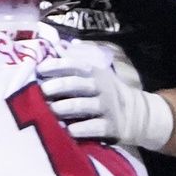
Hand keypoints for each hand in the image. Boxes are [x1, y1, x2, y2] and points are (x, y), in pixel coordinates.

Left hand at [38, 55, 174, 150]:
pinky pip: (93, 128)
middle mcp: (101, 88)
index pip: (74, 65)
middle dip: (58, 86)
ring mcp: (106, 108)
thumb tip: (56, 45)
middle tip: (41, 91)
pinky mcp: (110, 127)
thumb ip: (75, 62)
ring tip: (49, 111)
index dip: (57, 66)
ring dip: (64, 108)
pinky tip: (68, 131)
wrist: (136, 116)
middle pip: (77, 84)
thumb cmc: (105, 94)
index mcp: (95, 73)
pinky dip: (80, 129)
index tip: (39, 69)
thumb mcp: (95, 75)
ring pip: (83, 106)